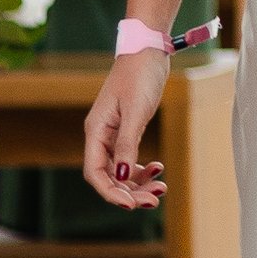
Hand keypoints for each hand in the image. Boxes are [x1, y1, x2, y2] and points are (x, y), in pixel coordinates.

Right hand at [81, 49, 170, 208]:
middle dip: (129, 192)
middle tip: (155, 200)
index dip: (110, 192)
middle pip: (108, 176)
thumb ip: (127, 143)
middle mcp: (100, 136)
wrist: (148, 52)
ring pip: (120, 170)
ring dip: (138, 183)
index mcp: (96, 131)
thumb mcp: (136, 110)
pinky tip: (157, 167)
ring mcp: (112, 134)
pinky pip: (128, 159)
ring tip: (161, 188)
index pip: (95, 172)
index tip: (130, 204)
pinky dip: (141, 168)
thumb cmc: (139, 76)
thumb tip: (121, 176)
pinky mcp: (126, 130)